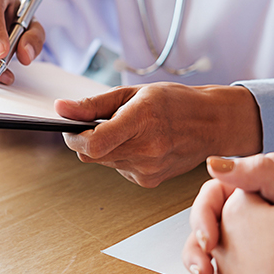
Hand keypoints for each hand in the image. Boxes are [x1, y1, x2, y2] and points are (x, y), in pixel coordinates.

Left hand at [54, 83, 261, 186]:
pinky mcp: (148, 181)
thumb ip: (93, 104)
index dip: (73, 137)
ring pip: (103, 162)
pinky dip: (119, 156)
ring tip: (126, 130)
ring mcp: (148, 169)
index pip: (94, 142)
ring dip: (104, 148)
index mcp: (142, 120)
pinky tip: (139, 143)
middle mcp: (146, 149)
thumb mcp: (134, 92)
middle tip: (94, 124)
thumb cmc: (176, 103)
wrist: (212, 124)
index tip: (69, 128)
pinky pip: (118, 169)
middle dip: (85, 140)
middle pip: (92, 155)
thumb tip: (61, 109)